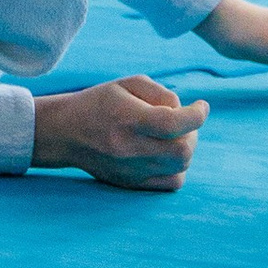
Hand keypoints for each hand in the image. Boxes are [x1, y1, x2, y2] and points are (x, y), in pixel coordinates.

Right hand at [30, 75, 210, 188]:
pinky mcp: (132, 183)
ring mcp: (131, 170)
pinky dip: (178, 168)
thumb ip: (162, 93)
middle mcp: (130, 148)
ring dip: (185, 150)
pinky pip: (172, 183)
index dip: (197, 115)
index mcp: (128, 119)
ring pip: (181, 168)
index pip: (173, 123)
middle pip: (182, 151)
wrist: (66, 132)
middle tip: (185, 123)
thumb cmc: (100, 102)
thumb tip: (184, 111)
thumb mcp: (128, 83)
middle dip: (193, 134)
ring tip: (173, 137)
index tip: (201, 106)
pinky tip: (166, 154)